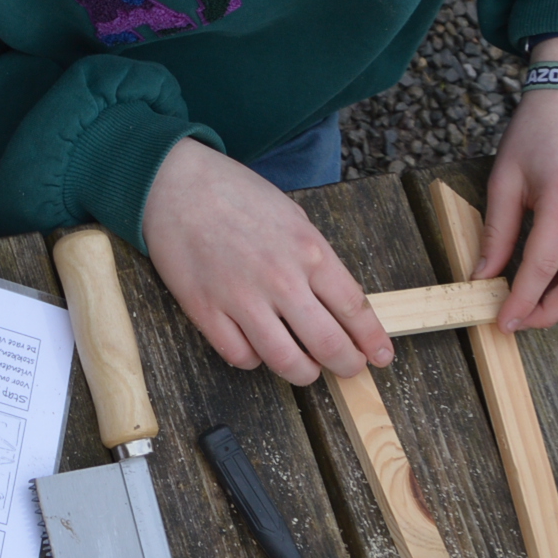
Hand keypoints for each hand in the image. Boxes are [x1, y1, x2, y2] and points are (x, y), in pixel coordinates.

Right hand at [142, 137, 390, 383]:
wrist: (176, 184)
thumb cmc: (236, 195)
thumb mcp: (293, 217)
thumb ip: (316, 260)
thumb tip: (338, 304)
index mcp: (309, 251)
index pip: (354, 309)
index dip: (372, 340)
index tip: (381, 355)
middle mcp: (281, 279)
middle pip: (329, 344)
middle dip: (347, 365)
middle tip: (349, 369)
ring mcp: (242, 298)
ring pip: (287, 362)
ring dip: (304, 373)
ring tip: (307, 369)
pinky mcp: (207, 311)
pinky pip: (242, 357)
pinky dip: (256, 360)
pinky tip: (258, 348)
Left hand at [480, 42, 557, 331]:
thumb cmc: (537, 130)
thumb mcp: (504, 178)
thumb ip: (496, 232)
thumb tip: (483, 276)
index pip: (541, 269)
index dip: (521, 302)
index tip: (502, 321)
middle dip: (548, 313)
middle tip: (518, 322)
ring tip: (528, 304)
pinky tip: (547, 276)